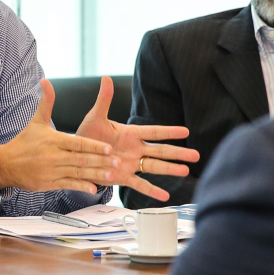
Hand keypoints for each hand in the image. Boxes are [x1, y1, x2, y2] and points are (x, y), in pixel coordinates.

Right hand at [0, 79, 119, 193]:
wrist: (6, 164)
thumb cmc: (24, 142)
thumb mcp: (36, 121)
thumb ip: (46, 102)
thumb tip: (45, 81)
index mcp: (53, 140)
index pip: (78, 143)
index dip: (94, 146)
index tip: (109, 148)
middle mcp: (54, 156)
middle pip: (81, 159)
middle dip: (101, 161)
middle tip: (118, 161)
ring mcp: (52, 171)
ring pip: (78, 173)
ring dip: (96, 174)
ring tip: (112, 175)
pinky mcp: (49, 183)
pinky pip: (68, 185)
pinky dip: (81, 187)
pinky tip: (94, 188)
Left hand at [75, 76, 199, 201]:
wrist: (77, 155)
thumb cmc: (88, 134)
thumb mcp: (95, 117)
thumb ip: (104, 100)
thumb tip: (106, 78)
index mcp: (131, 133)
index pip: (154, 131)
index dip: (170, 131)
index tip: (186, 131)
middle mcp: (135, 149)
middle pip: (160, 150)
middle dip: (178, 153)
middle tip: (196, 155)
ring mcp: (131, 163)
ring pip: (154, 167)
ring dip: (170, 169)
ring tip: (186, 171)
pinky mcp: (123, 177)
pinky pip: (140, 184)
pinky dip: (152, 191)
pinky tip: (165, 196)